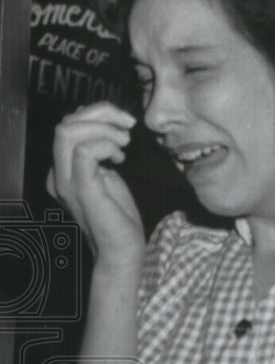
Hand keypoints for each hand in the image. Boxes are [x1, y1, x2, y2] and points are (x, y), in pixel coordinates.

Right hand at [47, 101, 144, 267]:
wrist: (122, 250)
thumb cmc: (119, 216)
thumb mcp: (106, 173)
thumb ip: (97, 150)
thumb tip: (97, 121)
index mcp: (62, 169)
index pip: (67, 126)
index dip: (95, 114)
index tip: (123, 125)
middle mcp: (58, 174)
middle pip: (65, 123)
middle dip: (100, 113)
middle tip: (127, 124)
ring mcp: (67, 183)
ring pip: (68, 131)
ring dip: (104, 127)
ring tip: (125, 142)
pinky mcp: (83, 190)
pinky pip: (86, 152)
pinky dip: (106, 144)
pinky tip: (120, 157)